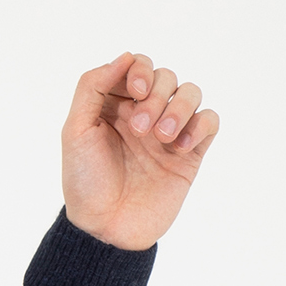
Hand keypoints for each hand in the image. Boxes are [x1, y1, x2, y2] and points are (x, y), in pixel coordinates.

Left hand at [62, 53, 219, 252]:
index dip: (140, 71)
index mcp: (115, 105)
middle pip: (166, 76)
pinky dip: (199, 125)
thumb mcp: (75, 132)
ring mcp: (168, 132)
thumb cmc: (85, 183)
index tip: (134, 93)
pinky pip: (209, 121)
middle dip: (156, 97)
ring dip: (179, 107)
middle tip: (139, 130)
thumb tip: (125, 56)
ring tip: (162, 138)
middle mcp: (144, 114)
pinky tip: (179, 146)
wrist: (106, 229)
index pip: (138, 66)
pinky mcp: (189, 153)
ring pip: (191, 93)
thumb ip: (93, 87)